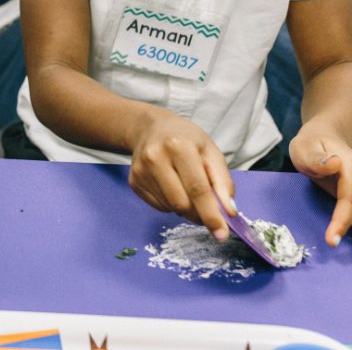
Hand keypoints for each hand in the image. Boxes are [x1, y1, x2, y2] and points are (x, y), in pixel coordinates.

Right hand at [128, 110, 234, 239]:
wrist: (150, 128)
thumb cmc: (186, 139)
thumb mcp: (210, 152)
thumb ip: (223, 182)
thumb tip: (228, 212)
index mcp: (179, 147)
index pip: (197, 188)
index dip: (211, 214)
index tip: (221, 234)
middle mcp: (155, 158)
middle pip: (182, 203)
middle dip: (199, 215)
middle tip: (209, 212)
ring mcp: (141, 171)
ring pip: (171, 207)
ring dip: (186, 208)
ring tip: (187, 189)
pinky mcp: (134, 182)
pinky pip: (159, 206)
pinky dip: (171, 204)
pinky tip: (172, 187)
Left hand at [289, 125, 351, 246]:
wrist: (324, 137)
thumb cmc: (312, 143)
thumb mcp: (306, 147)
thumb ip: (317, 158)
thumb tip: (335, 164)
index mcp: (350, 168)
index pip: (349, 198)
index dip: (342, 219)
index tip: (331, 239)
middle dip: (348, 225)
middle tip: (332, 244)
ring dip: (350, 222)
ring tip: (335, 240)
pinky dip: (348, 219)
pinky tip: (338, 233)